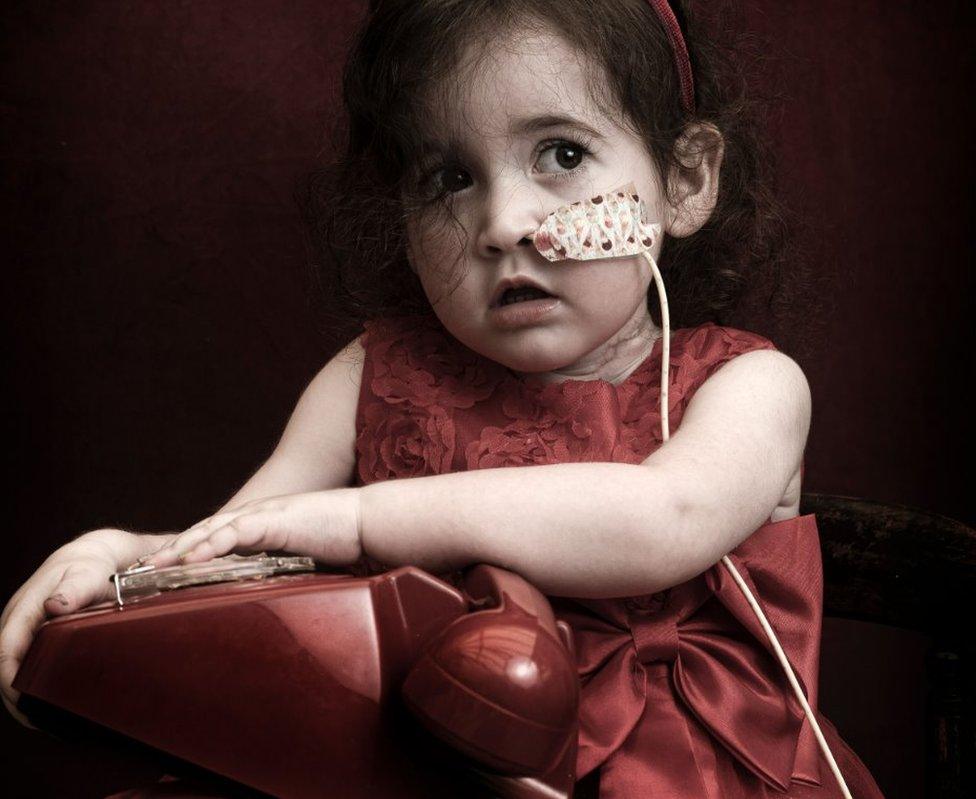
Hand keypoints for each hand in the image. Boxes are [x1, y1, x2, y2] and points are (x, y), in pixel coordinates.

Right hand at [0, 528, 148, 726]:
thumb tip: (54, 607)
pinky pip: (24, 663)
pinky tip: (45, 702)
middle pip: (4, 665)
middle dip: (14, 695)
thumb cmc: (91, 567)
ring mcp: (22, 630)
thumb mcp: (87, 574)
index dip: (10, 679)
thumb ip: (74, 590)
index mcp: (23, 609)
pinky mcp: (33, 636)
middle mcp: (16, 621)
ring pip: (12, 668)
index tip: (24, 702)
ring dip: (21, 694)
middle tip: (39, 721)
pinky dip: (31, 682)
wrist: (93, 557)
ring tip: (43, 720)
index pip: (5, 649)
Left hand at [141, 489, 362, 568]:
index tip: (157, 574)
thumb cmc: (338, 542)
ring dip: (179, 549)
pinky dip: (209, 545)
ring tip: (152, 567)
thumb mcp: (298, 562)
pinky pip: (234, 533)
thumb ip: (277, 574)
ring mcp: (260, 516)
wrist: (364, 522)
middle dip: (169, 552)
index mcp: (256, 528)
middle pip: (200, 534)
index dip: (183, 555)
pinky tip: (190, 559)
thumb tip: (263, 604)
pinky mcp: (272, 520)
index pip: (210, 541)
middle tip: (138, 572)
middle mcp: (251, 518)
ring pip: (209, 531)